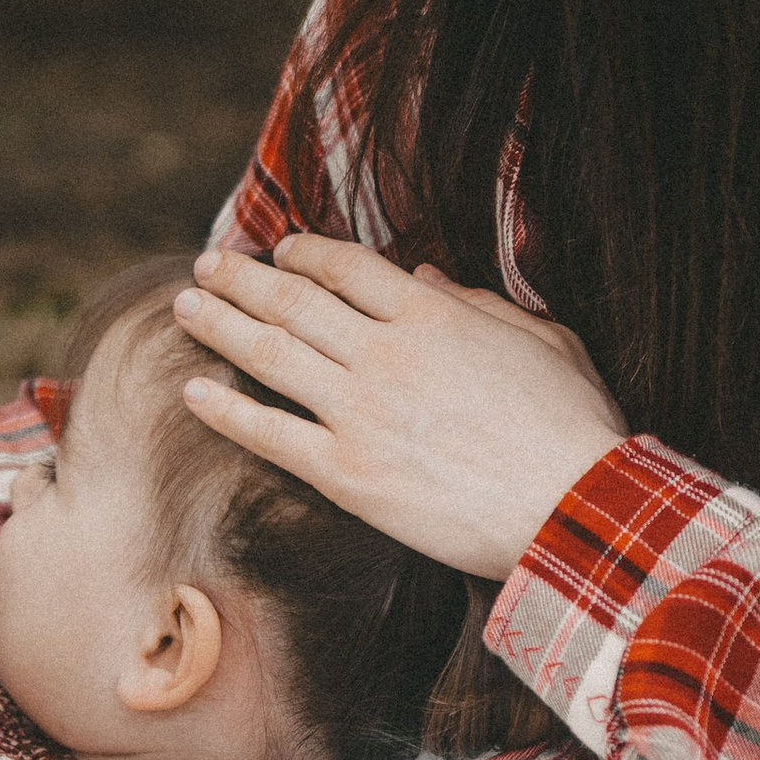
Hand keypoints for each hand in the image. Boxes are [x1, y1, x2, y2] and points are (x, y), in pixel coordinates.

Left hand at [175, 237, 626, 578]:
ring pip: (270, 356)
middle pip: (294, 301)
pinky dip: (227, 410)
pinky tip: (192, 391)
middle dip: (243, 278)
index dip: (305, 253)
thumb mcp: (542, 339)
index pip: (348, 268)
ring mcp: (361, 414)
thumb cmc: (573, 426)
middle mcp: (386, 354)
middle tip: (207, 264)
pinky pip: (271, 435)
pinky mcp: (347, 475)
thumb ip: (478, 302)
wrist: (572, 510)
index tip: (278, 249)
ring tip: (186, 305)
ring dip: (220, 325)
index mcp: (434, 315)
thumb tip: (422, 276)